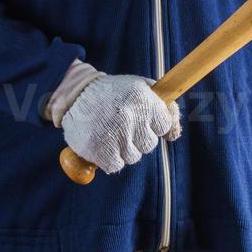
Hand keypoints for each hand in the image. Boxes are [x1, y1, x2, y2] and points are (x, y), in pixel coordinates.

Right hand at [60, 72, 180, 174]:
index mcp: (143, 99)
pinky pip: (115, 165)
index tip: (143, 120)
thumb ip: (163, 104)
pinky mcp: (99, 150)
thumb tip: (174, 133)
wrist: (76, 94)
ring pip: (133, 157)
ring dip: (124, 149)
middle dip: (139, 138)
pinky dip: (110, 158)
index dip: (154, 124)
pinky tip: (103, 143)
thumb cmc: (114, 92)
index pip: (164, 125)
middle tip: (124, 126)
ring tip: (112, 132)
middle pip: (149, 144)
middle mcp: (130, 117)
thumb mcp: (140, 86)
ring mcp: (114, 134)